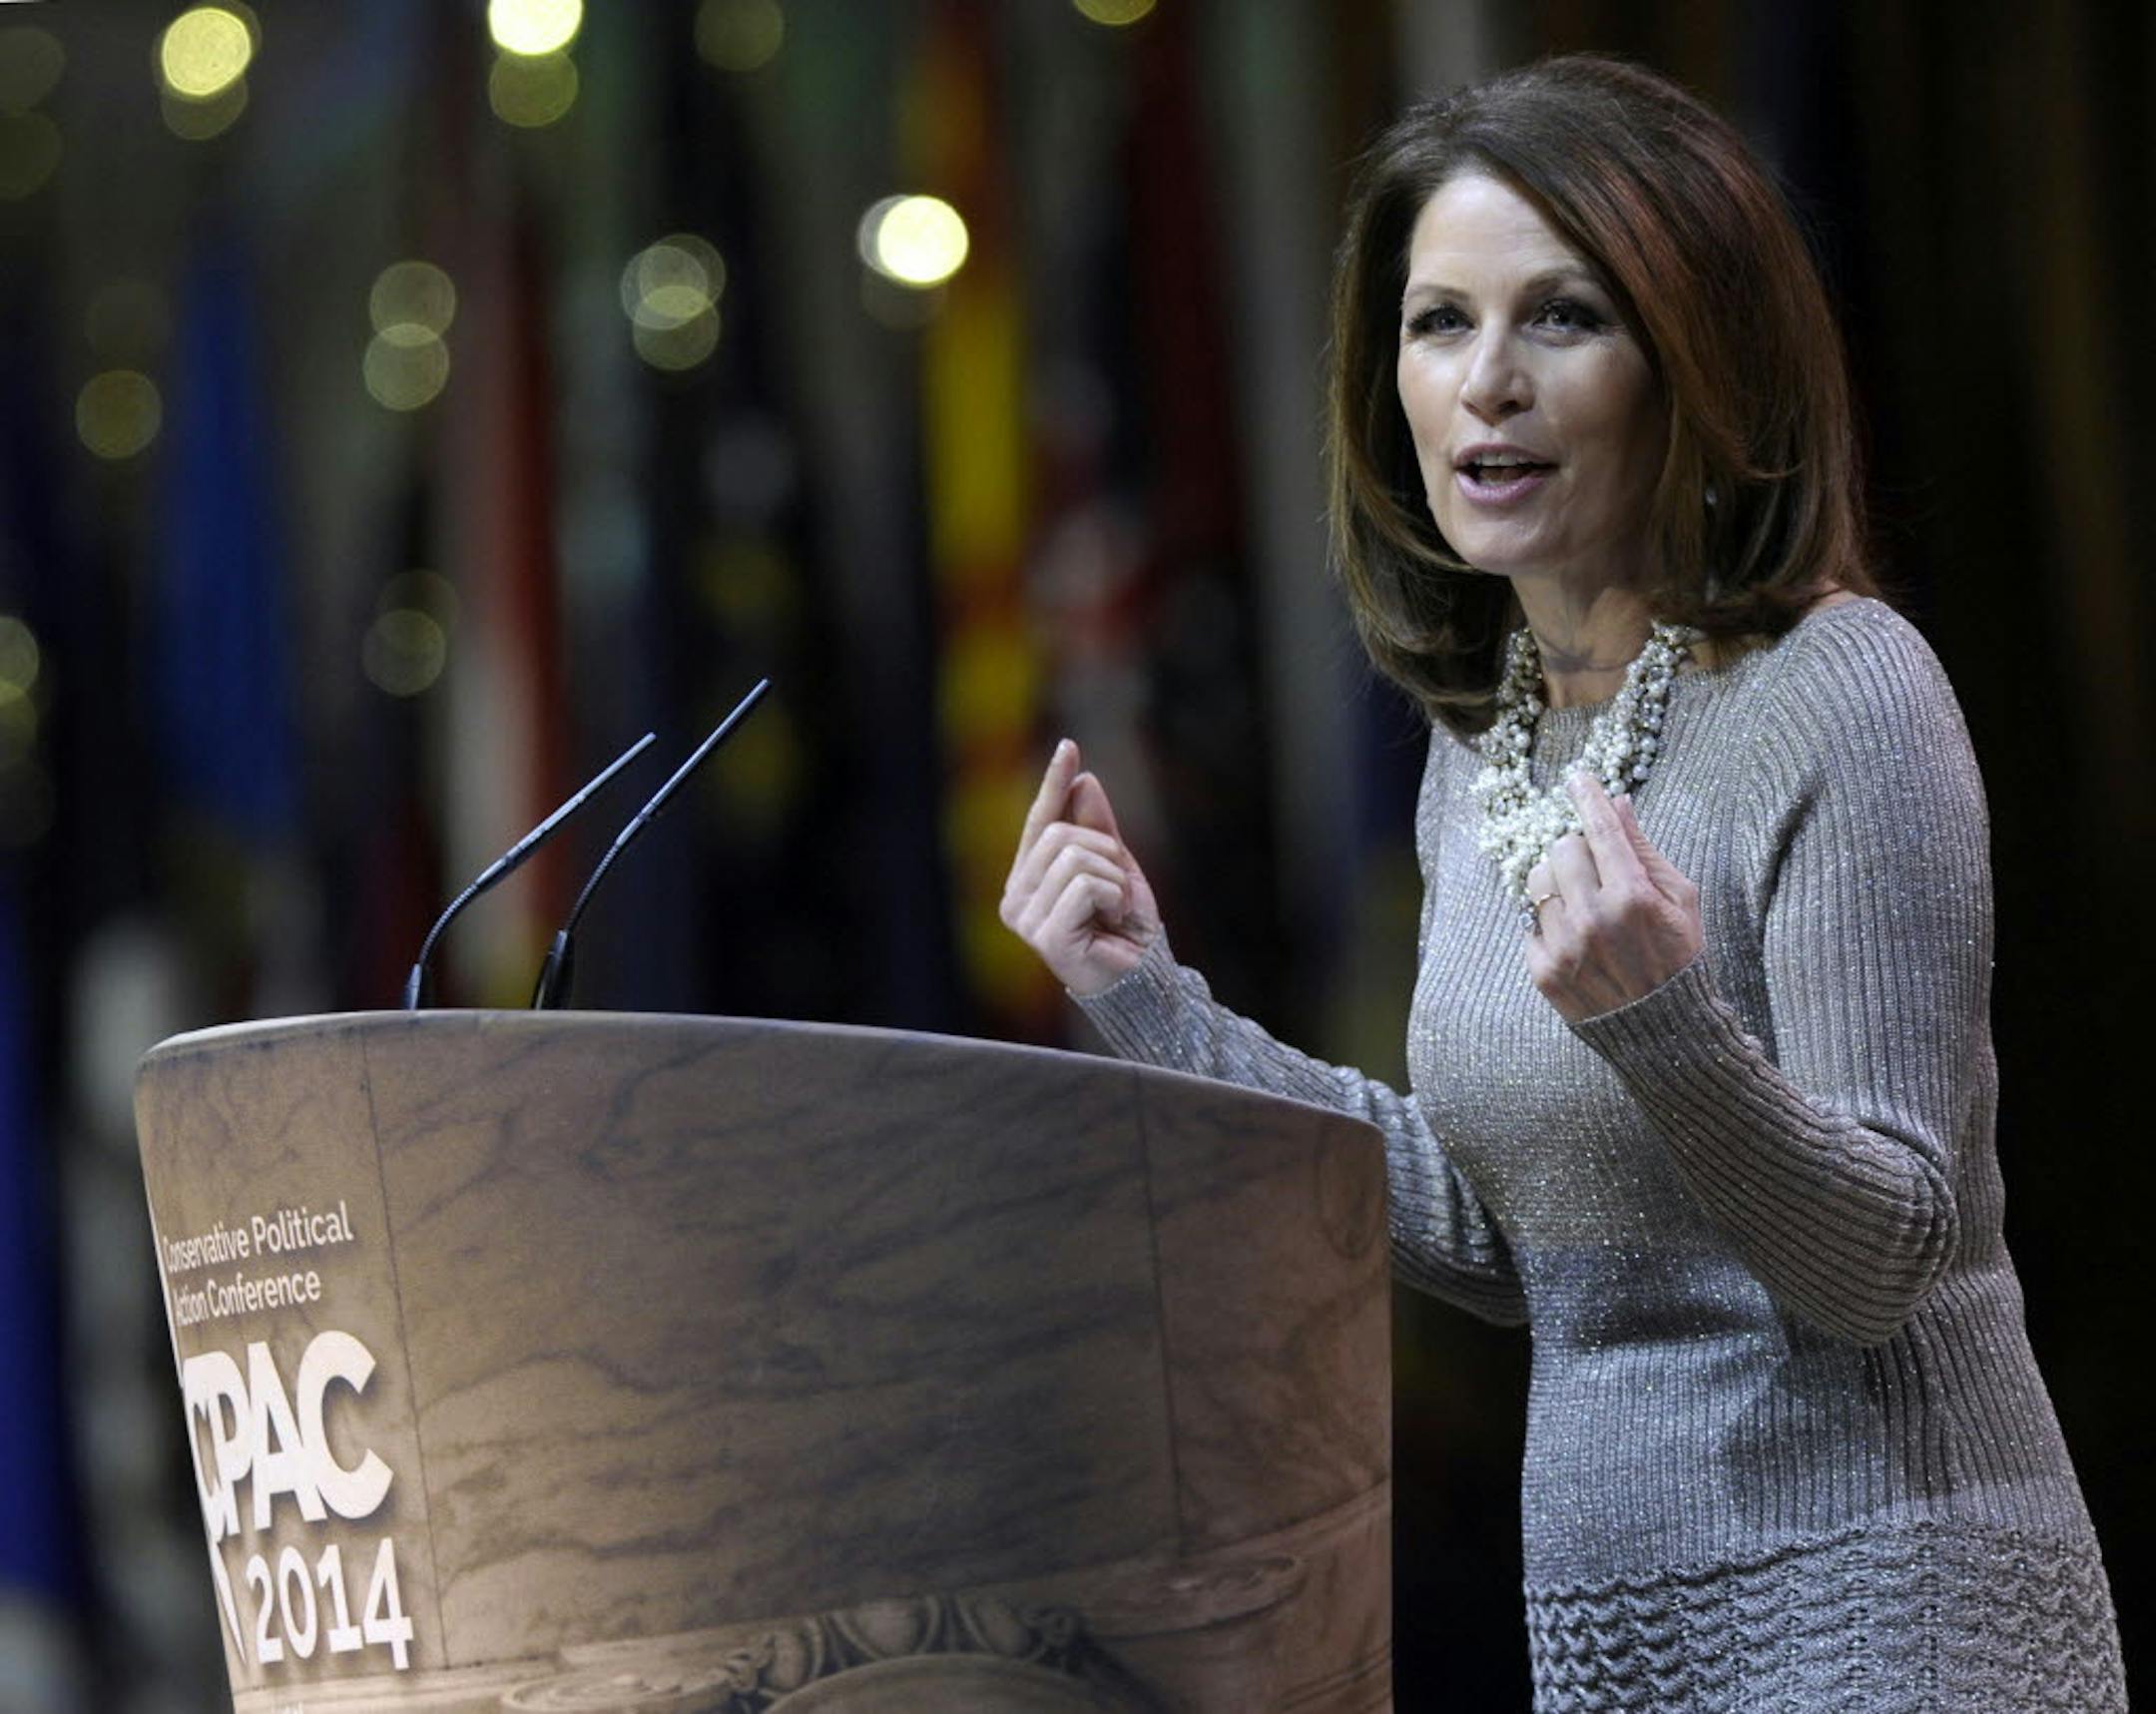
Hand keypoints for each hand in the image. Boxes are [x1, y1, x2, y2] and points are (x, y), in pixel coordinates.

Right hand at [1000, 739, 1162, 997]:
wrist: (1146, 978)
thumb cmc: (1126, 927)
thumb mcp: (1115, 865)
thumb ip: (1096, 827)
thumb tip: (1083, 780)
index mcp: (1027, 880)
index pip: (1040, 822)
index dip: (1053, 784)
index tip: (1068, 747)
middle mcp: (1015, 899)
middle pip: (1059, 835)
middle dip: (1104, 852)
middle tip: (1118, 888)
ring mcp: (1026, 921)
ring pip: (1074, 858)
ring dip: (1112, 878)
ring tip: (1115, 909)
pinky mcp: (1046, 938)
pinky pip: (1083, 885)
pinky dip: (1112, 896)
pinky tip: (1113, 922)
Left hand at [1523, 772, 1702, 1022]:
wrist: (1663, 1032)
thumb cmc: (1678, 958)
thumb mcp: (1679, 900)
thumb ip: (1643, 849)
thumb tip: (1616, 803)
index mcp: (1633, 897)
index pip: (1600, 830)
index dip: (1587, 797)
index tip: (1577, 778)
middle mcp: (1594, 920)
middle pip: (1561, 848)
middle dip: (1578, 849)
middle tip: (1595, 867)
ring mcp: (1564, 946)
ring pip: (1538, 880)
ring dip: (1559, 881)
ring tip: (1584, 903)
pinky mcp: (1543, 970)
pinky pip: (1530, 919)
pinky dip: (1551, 920)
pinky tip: (1578, 938)